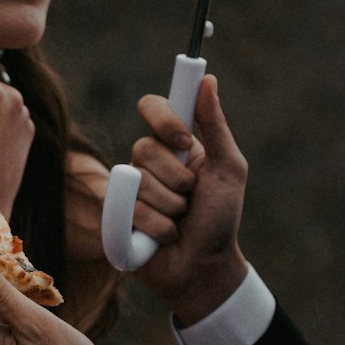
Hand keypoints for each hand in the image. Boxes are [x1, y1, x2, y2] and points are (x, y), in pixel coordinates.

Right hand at [129, 76, 248, 323]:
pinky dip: (158, 227)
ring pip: (140, 183)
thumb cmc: (220, 218)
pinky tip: (166, 237)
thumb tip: (208, 79)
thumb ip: (215, 125)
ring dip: (171, 208)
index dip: (163, 119)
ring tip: (180, 222)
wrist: (206, 266)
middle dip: (178, 179)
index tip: (184, 140)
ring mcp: (129, 188)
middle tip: (191, 198)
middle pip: (145, 148)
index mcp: (173, 143)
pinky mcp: (116, 215)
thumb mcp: (228, 168)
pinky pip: (129, 210)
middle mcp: (147, 161)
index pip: (152, 106)